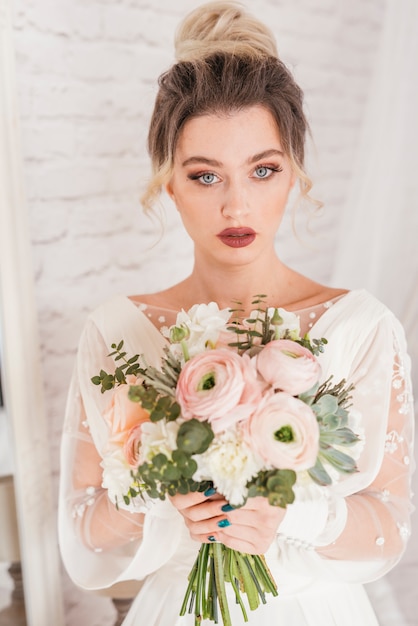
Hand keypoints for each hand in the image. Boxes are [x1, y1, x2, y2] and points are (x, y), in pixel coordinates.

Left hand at [169, 491, 286, 553]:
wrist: (276, 507)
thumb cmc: (261, 491)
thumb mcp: (252, 482)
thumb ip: (234, 483)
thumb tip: (208, 483)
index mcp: (267, 502)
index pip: (234, 500)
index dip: (219, 494)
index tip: (210, 490)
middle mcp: (269, 521)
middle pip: (230, 515)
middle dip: (216, 508)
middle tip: (206, 502)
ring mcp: (265, 536)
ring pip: (228, 529)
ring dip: (216, 521)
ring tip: (212, 512)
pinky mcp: (260, 547)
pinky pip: (230, 541)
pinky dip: (221, 534)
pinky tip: (220, 525)